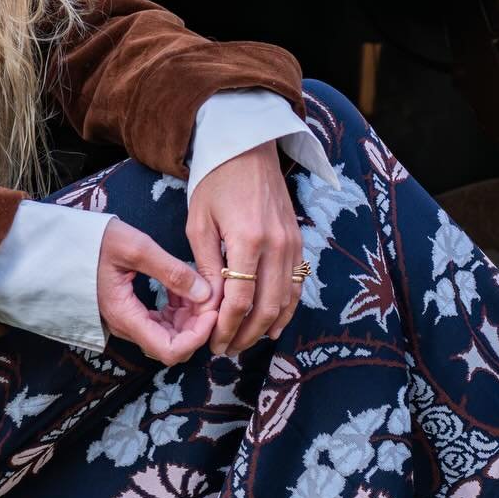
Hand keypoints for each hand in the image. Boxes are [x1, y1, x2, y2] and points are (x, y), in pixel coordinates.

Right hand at [96, 217, 216, 364]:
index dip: (197, 337)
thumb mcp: (136, 248)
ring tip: (198, 287)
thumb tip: (205, 294)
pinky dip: (178, 310)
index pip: (169, 350)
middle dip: (197, 325)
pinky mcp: (131, 312)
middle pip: (172, 345)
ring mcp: (129, 321)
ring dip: (189, 317)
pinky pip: (161, 322)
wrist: (67, 242)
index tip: (212, 310)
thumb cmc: (96, 242)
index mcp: (126, 316)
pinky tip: (183, 287)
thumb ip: (172, 271)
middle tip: (210, 295)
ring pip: (169, 334)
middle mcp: (127, 326)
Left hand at [186, 140, 305, 358]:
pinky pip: (296, 284)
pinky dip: (286, 308)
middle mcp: (277, 244)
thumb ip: (205, 265)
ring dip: (266, 327)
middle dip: (246, 334)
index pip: (240, 299)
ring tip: (245, 342)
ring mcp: (292, 243)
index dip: (226, 327)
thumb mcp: (199, 222)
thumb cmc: (215, 181)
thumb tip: (209, 305)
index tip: (213, 343)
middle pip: (266, 307)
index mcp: (248, 239)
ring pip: (286, 300)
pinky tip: (272, 325)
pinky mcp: (299, 240)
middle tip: (226, 350)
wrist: (248, 147)